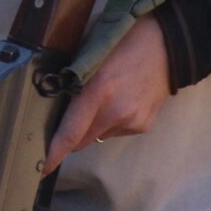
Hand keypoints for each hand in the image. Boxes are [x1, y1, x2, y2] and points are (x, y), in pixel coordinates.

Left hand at [44, 15, 171, 170]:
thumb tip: (57, 101)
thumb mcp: (91, 53)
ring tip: (104, 97)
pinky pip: (117, 130)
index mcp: (98, 91)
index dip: (54, 154)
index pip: (70, 133)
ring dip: (94, 125)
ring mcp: (132, 122)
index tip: (42, 171)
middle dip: (71, 135)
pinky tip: (121, 99)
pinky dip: (112, 121)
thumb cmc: (124, 40)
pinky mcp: (143, 125)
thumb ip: (74, 80)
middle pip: (82, 141)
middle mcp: (115, 112)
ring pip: (99, 136)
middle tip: (69, 115)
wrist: (169, 43)